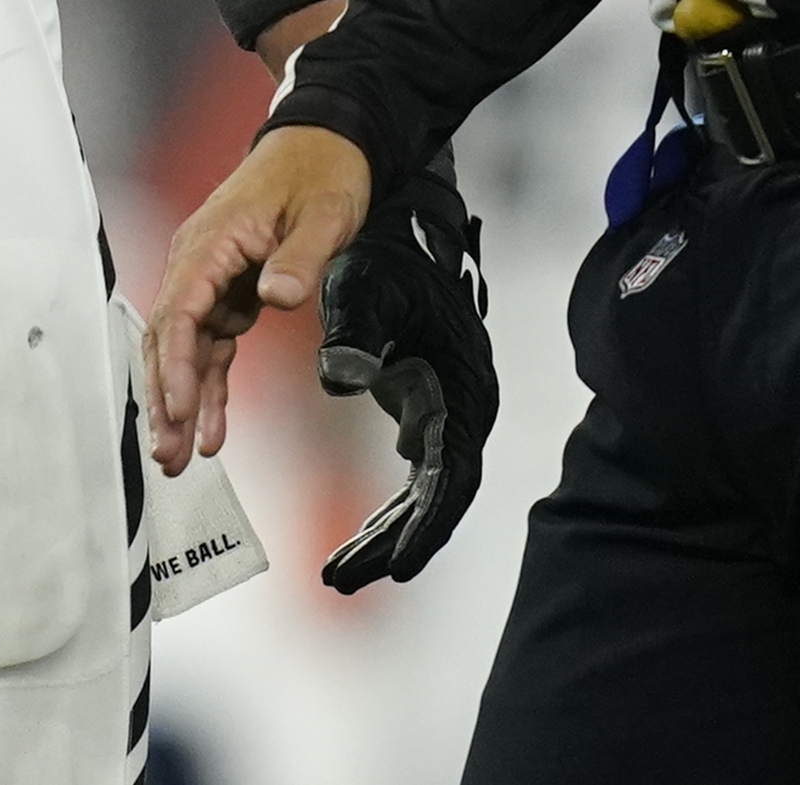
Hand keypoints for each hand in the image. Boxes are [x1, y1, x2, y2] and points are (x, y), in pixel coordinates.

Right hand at [146, 122, 368, 469]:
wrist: (324, 143)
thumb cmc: (321, 172)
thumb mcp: (324, 214)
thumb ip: (298, 259)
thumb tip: (274, 298)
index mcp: (212, 241)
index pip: (179, 312)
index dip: (175, 365)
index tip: (181, 410)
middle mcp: (198, 261)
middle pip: (168, 338)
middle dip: (166, 397)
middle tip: (168, 453)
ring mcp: (210, 278)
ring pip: (183, 350)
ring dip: (182, 402)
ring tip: (180, 456)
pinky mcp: (228, 292)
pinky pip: (211, 347)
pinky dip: (211, 386)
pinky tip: (213, 428)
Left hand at [314, 150, 496, 590]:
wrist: (413, 220)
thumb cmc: (393, 253)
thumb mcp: (368, 286)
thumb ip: (353, 330)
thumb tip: (336, 375)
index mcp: (457, 386)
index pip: (448, 475)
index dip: (426, 524)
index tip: (397, 566)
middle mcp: (463, 405)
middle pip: (439, 494)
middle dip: (399, 540)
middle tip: (344, 578)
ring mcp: (450, 407)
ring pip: (427, 489)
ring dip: (390, 529)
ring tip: (342, 570)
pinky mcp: (430, 404)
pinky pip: (416, 470)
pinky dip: (392, 503)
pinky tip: (363, 532)